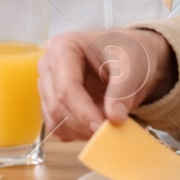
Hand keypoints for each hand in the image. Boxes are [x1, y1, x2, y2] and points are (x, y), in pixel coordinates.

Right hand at [39, 27, 178, 140]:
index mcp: (63, 47)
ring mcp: (47, 85)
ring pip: (55, 119)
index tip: (103, 127)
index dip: (83, 111)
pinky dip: (77, 132)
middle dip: (84, 123)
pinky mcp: (51, 102)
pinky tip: (97, 124)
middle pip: (57, 105)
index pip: (66, 87)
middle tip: (110, 131)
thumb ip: (123, 91)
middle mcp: (49, 65)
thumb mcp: (132, 68)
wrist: (129, 58)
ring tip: (107, 126)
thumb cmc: (128, 54)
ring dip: (81, 130)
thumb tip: (114, 118)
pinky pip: (58, 127)